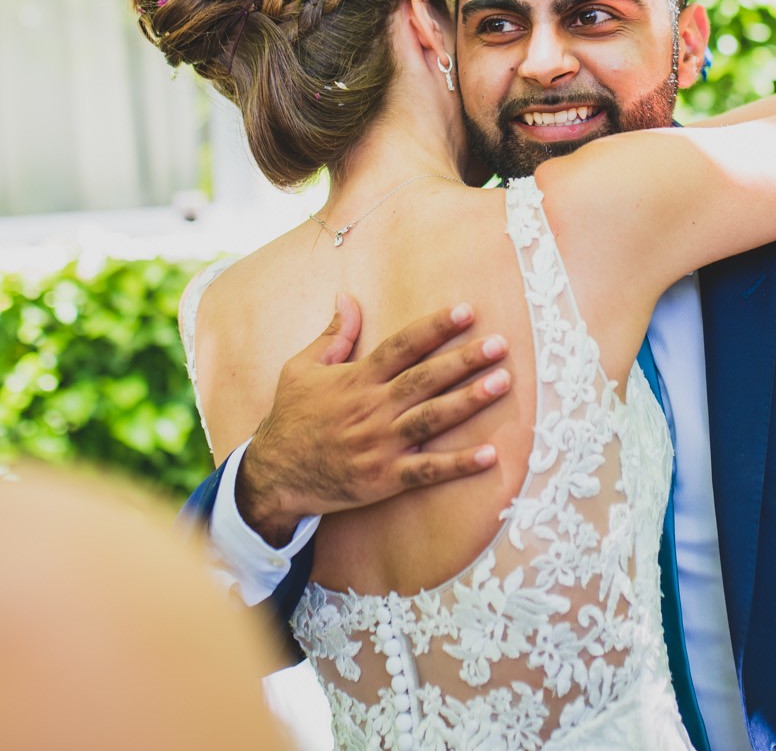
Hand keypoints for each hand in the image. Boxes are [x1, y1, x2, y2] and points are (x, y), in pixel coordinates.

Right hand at [234, 295, 510, 545]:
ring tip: (502, 383)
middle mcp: (372, 408)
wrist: (273, 474)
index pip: (402, 346)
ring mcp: (380, 444)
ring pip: (432, 418)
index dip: (434, 328)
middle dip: (464, 360)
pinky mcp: (384, 478)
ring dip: (469, 401)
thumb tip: (347, 297)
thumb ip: (333, 336)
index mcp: (356, 379)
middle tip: (500, 344)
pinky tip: (490, 455)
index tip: (466, 311)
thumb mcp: (301, 369)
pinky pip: (427, 470)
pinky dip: (458, 464)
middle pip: (425, 378)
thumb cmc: (290, 417)